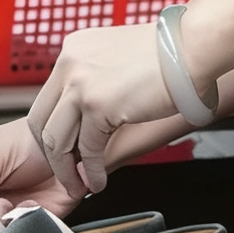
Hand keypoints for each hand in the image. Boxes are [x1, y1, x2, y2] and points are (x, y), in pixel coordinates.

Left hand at [27, 23, 176, 200]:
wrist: (192, 47)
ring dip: (66, 170)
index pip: (48, 98)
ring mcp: (80, 83)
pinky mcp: (97, 104)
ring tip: (78, 185)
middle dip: (52, 155)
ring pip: (57, 139)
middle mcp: (69, 64)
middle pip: (42, 120)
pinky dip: (91, 172)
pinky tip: (98, 182)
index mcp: (73, 50)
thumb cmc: (170, 53)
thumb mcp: (118, 59)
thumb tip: (92, 114)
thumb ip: (98, 79)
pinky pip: (87, 149)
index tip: (63, 151)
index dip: (53, 131)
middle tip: (64, 174)